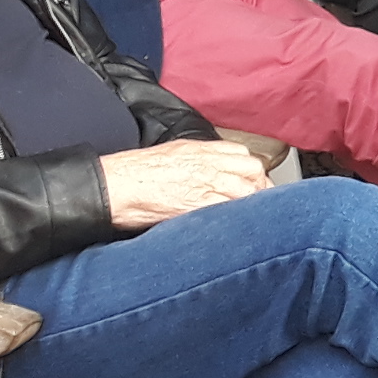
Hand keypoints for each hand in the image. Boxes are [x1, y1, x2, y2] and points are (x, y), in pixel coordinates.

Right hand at [98, 138, 269, 228]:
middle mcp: (210, 165)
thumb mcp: (174, 152)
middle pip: (253, 171)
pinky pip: (229, 210)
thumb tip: (215, 167)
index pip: (245, 157)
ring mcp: (207, 185)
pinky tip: (238, 226)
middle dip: (260, 185)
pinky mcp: (199, 207)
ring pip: (247, 191)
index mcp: (204, 150)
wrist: (117, 184)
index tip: (256, 184)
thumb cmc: (137, 171)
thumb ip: (200, 157)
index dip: (254, 172)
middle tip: (260, 201)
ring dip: (253, 203)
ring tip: (253, 217)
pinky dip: (237, 218)